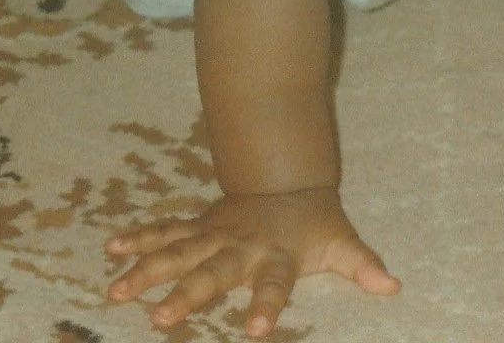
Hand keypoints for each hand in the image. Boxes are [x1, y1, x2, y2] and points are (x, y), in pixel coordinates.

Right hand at [105, 186, 398, 336]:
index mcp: (277, 256)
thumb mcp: (342, 243)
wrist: (289, 176)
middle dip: (187, 294)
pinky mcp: (197, 226)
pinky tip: (110, 248)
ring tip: (117, 291)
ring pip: (176, 252)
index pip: (274, 284)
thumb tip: (393, 286)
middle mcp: (241, 246)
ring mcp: (214, 234)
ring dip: (146, 270)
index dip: (267, 306)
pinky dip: (137, 238)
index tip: (255, 332)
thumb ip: (362, 266)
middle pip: (212, 272)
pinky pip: (164, 231)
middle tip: (160, 318)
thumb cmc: (315, 223)